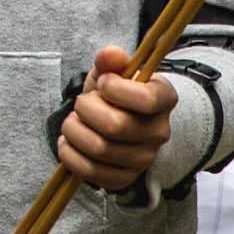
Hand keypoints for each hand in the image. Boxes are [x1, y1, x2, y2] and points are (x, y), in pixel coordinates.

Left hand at [54, 44, 177, 191]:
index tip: (102, 83)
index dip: (112, 88)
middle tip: (81, 103)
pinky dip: (70, 155)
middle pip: (114, 126)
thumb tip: (111, 54)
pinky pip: (91, 172)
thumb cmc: (115, 92)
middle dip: (85, 109)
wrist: (118, 118)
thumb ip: (110, 60)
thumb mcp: (112, 71)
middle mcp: (160, 132)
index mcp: (164, 98)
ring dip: (74, 131)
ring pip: (99, 149)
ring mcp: (144, 159)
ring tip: (73, 121)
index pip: (144, 99)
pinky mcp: (125, 178)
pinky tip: (69, 142)